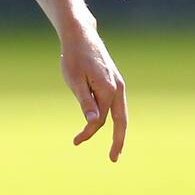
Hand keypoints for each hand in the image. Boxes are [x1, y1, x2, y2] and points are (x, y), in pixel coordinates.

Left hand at [59, 19, 126, 160]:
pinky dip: (115, 117)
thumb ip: (85, 102)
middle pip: (121, 120)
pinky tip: (111, 124)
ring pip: (121, 113)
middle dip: (118, 140)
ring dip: (118, 130)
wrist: (81, 35)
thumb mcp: (74, 81)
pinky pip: (117, 104)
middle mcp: (117, 87)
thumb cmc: (73, 57)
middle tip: (113, 159)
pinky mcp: (114, 81)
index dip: (88, 132)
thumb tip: (94, 122)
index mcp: (108, 89)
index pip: (100, 119)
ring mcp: (118, 84)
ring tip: (116, 147)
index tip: (76, 141)